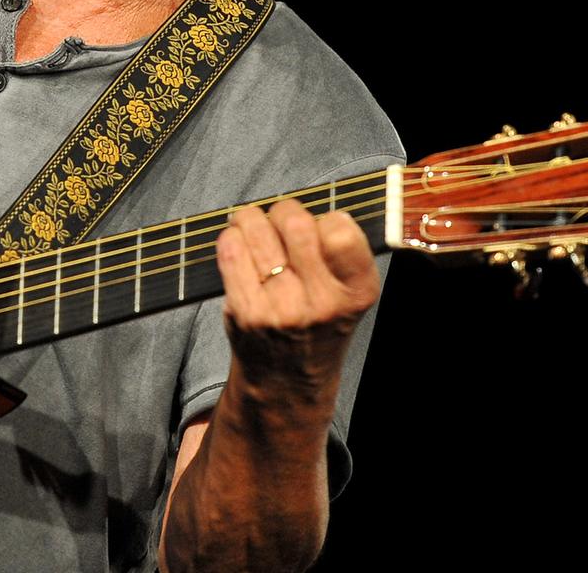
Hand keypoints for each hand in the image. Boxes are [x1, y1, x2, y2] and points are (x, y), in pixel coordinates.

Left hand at [214, 198, 380, 401]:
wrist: (286, 381)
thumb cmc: (317, 322)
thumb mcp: (348, 294)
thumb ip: (339, 252)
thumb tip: (303, 206)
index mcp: (357, 292)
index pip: (341, 230)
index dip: (325, 218)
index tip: (317, 227)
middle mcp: (322, 303)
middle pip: (295, 223)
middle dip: (284, 211)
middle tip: (280, 221)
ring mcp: (281, 309)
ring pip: (257, 229)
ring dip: (252, 219)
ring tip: (254, 228)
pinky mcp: (245, 311)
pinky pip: (230, 250)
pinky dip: (231, 237)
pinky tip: (237, 243)